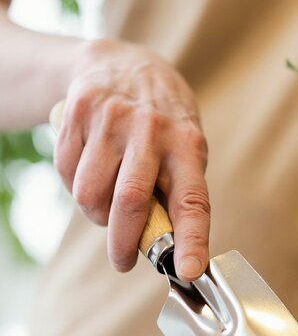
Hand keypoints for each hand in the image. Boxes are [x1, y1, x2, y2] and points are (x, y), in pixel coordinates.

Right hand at [55, 38, 209, 280]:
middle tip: (123, 261)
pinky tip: (90, 173)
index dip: (192, 240)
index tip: (189, 271)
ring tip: (108, 205)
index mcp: (187, 145)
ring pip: (90, 194)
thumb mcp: (184, 149)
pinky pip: (67, 174)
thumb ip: (176, 190)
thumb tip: (168, 248)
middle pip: (130, 201)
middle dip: (123, 244)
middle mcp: (151, 130)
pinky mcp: (78, 112)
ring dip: (97, 215)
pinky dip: (75, 188)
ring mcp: (112, 118)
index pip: (193, 200)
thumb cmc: (161, 122)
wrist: (122, 64)